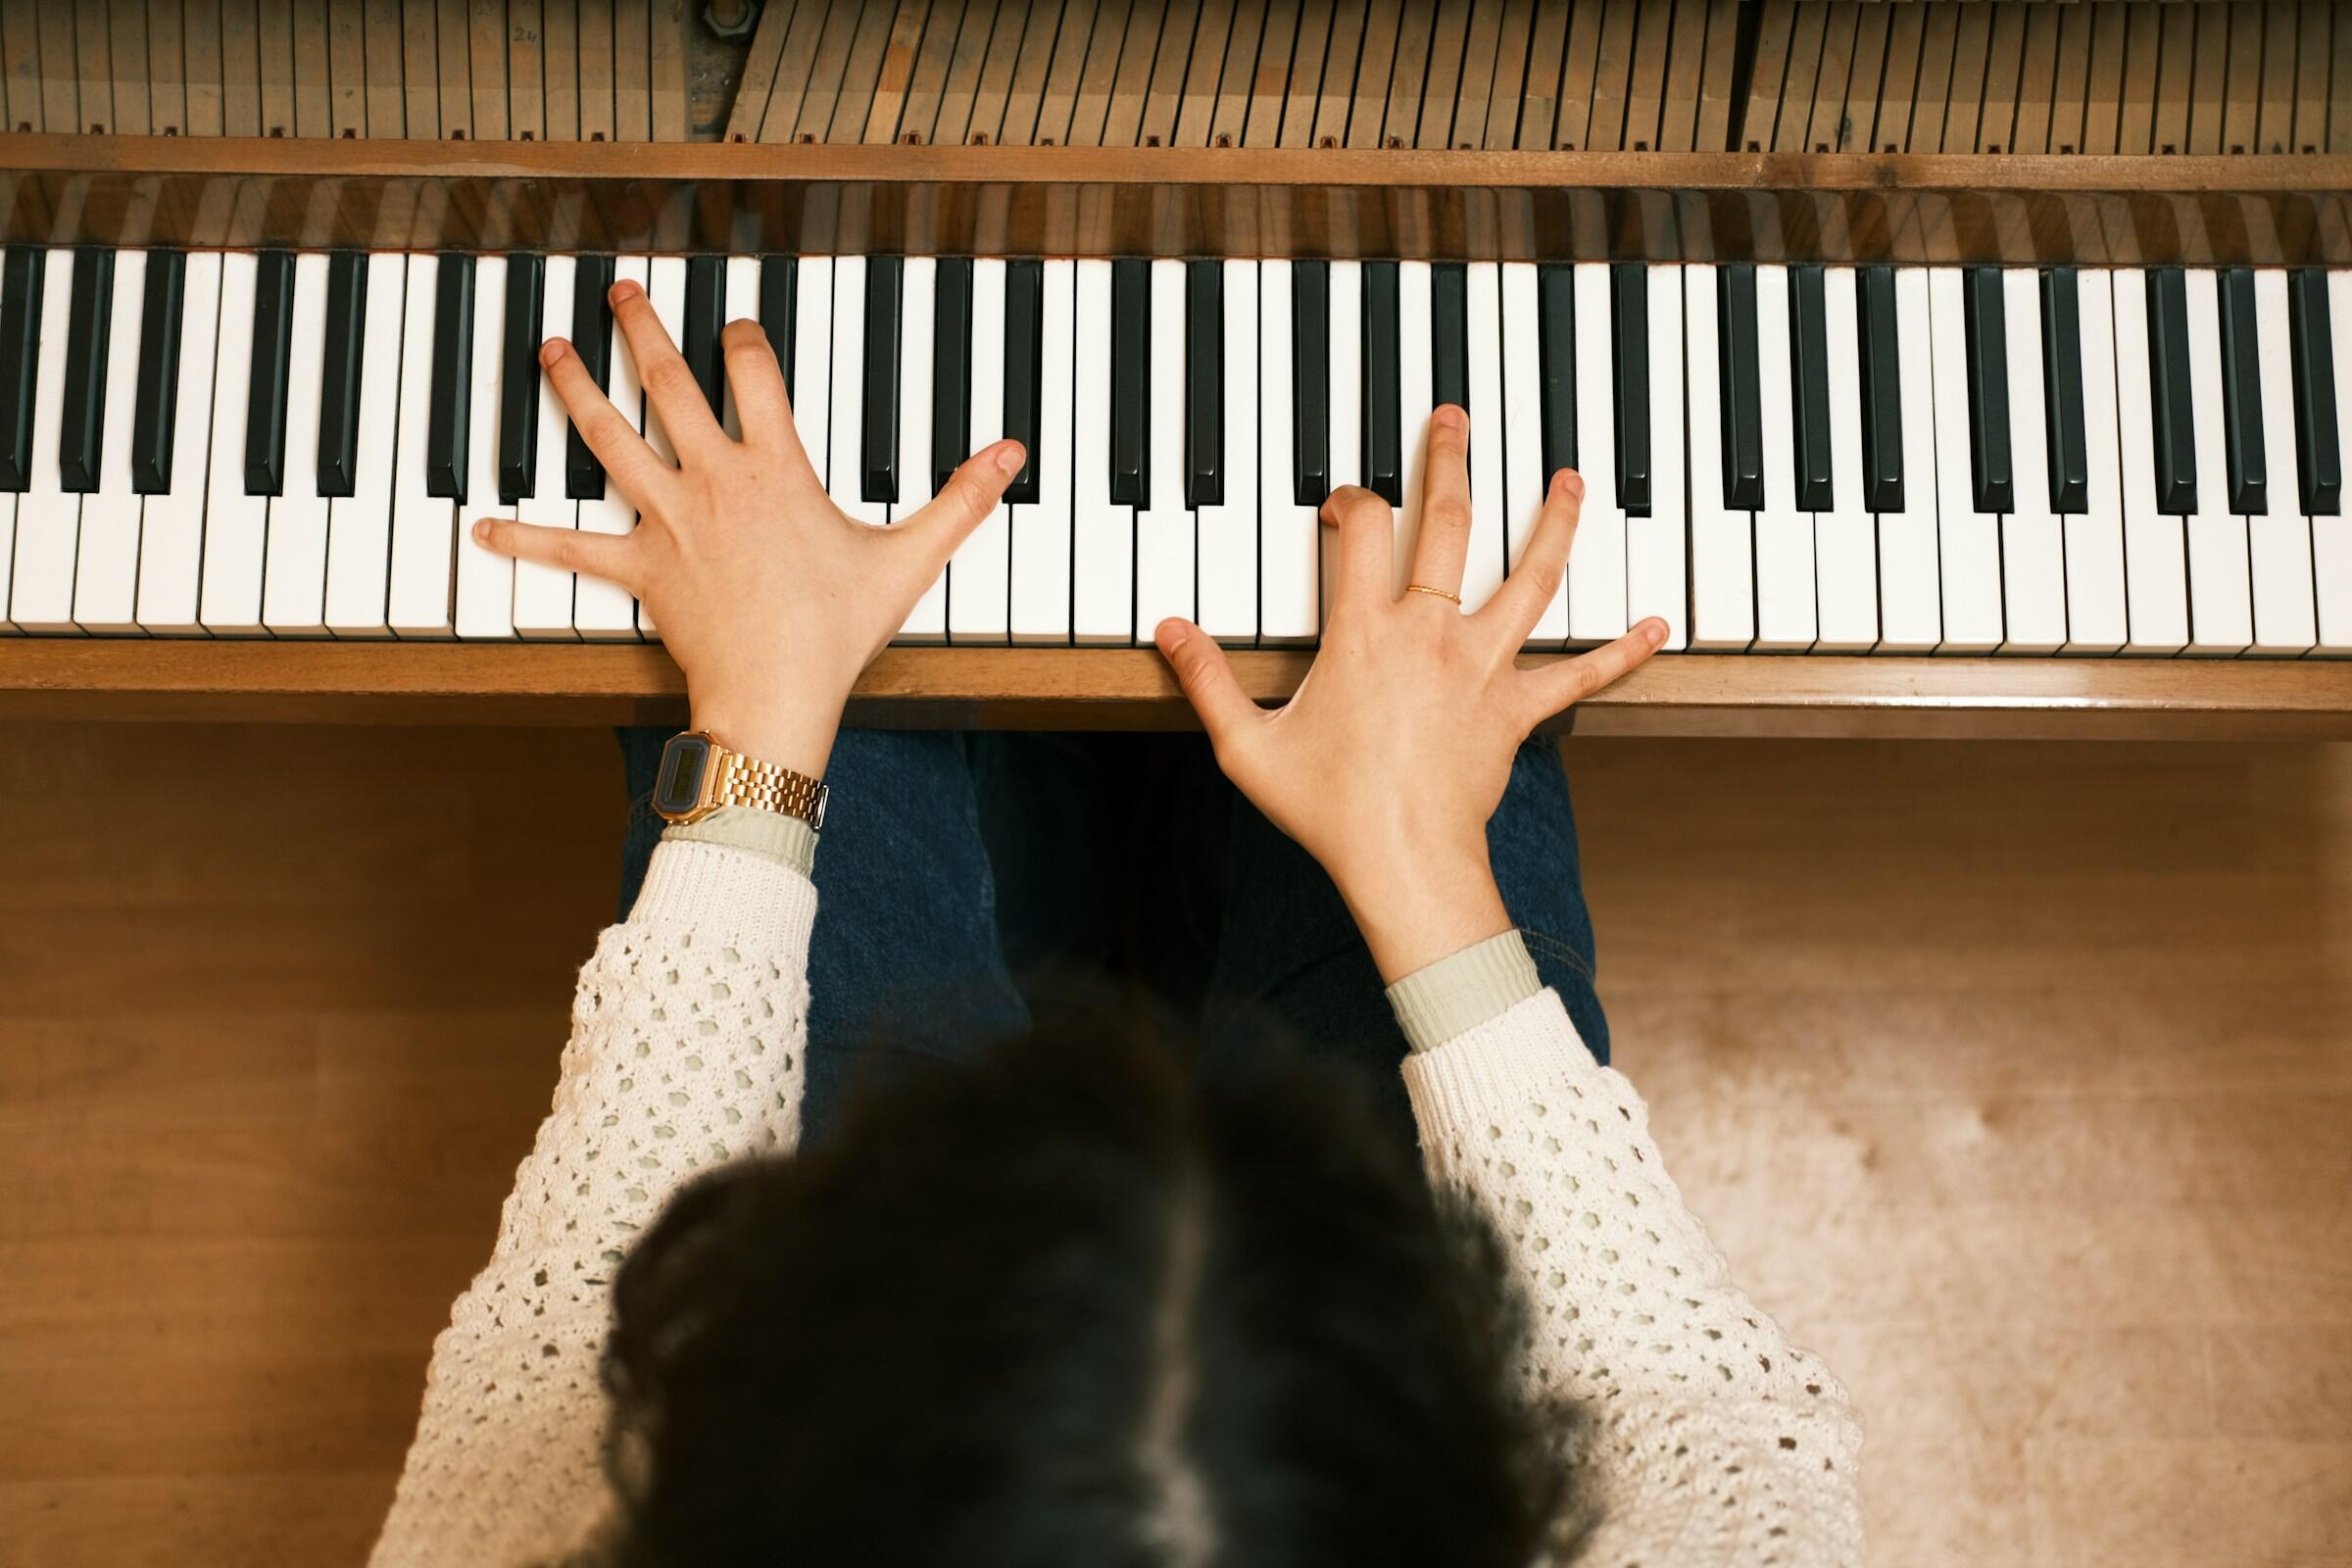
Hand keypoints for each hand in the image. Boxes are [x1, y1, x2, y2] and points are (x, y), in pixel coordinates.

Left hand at [473, 276, 1024, 780]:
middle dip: (642, 330)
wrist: (777, 694)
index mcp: (774, 470)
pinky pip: (572, 550)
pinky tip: (482, 529)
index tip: (736, 323)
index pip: (754, 376)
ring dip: (576, 389)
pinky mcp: (637, 569)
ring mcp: (666, 522)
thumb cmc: (836, 631)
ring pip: (609, 439)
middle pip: (667, 386)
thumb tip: (1011, 456)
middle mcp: (712, 481)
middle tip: (620, 291)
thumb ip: (962, 501)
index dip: (744, 338)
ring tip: (551, 349)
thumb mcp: (909, 560)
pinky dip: (526, 541)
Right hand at [1154, 405, 1665, 982]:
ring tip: (1568, 480)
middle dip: (1451, 461)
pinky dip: (1620, 652)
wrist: (1401, 862)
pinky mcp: (1517, 709)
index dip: (1355, 502)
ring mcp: (1482, 667)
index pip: (1366, 533)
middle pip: (1449, 524)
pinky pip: (1579, 676)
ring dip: (1553, 522)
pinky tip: (1656, 627)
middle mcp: (1430, 634)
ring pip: (1530, 576)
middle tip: (1455, 420)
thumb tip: (1168, 632)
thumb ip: (1205, 680)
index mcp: (1364, 634)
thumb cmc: (1329, 810)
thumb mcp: (1246, 746)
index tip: (1349, 503)